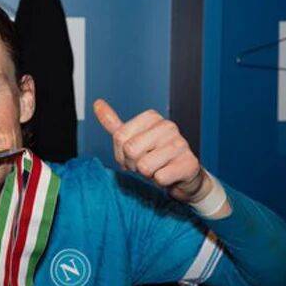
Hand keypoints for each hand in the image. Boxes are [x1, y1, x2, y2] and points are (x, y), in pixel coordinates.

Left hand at [93, 99, 210, 204]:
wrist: (182, 175)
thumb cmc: (154, 156)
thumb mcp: (132, 139)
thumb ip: (114, 124)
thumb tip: (96, 103)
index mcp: (152, 117)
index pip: (119, 137)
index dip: (121, 153)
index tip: (133, 155)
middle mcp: (168, 126)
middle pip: (130, 150)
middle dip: (133, 164)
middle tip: (146, 164)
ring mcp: (181, 143)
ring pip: (145, 166)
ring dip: (148, 174)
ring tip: (158, 169)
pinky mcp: (189, 163)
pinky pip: (160, 178)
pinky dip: (161, 182)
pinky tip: (169, 175)